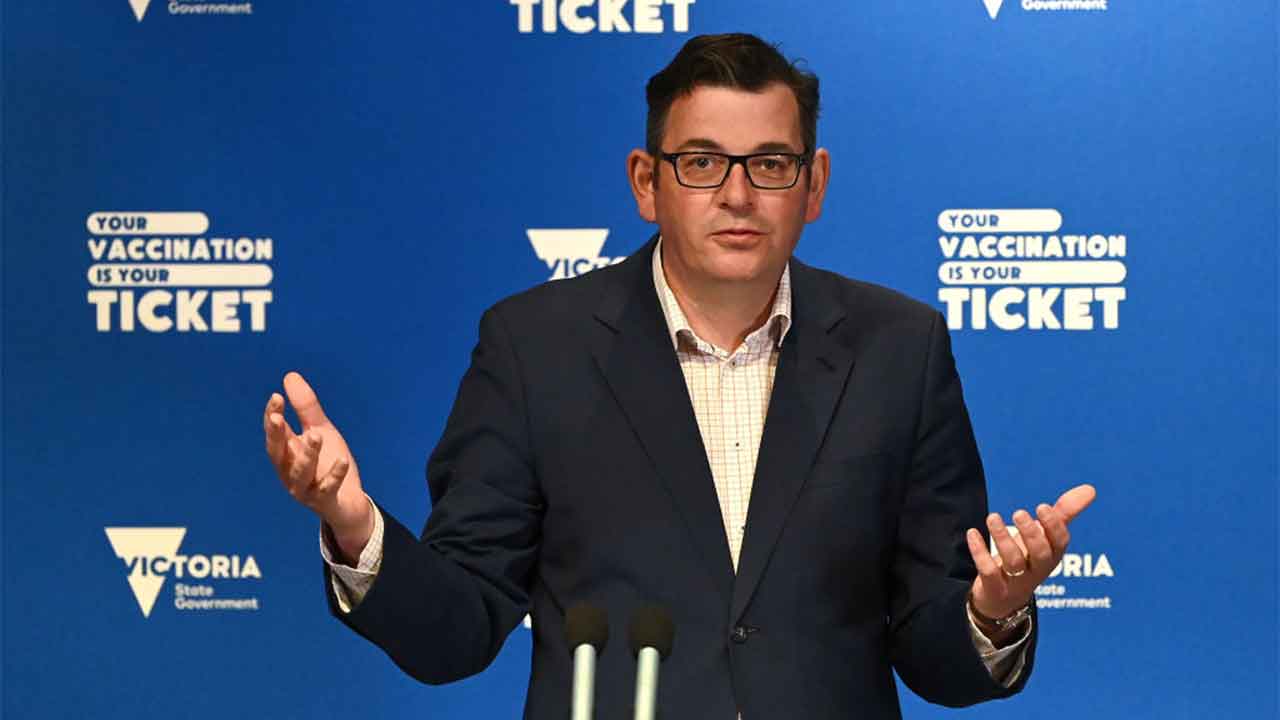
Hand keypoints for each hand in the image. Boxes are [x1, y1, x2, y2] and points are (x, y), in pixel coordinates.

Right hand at [263, 371, 371, 559]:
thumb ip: (306, 408)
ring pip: (301, 473)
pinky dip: (334, 476)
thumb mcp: (321, 431)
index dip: (272, 417)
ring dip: (307, 455)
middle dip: (276, 436)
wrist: (349, 502)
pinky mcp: (324, 502)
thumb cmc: (329, 464)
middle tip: (277, 417)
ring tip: (316, 435)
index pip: (275, 434)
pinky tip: (343, 461)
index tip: (276, 397)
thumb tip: (289, 376)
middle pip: (278, 454)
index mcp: (287, 454)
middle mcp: (290, 472)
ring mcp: (305, 489)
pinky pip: (327, 489)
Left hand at [965, 484, 1096, 620]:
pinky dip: (980, 553)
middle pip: (1040, 555)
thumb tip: (1090, 489)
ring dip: (1003, 539)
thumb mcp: (1046, 538)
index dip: (1053, 527)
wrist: (1003, 600)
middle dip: (1031, 534)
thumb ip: (1064, 514)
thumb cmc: (1027, 560)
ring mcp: (1015, 581)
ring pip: (1013, 562)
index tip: (1043, 507)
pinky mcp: (994, 588)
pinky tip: (973, 533)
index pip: (1059, 544)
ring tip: (993, 517)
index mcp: (1051, 556)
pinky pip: (988, 572)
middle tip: (1019, 512)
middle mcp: (1036, 570)